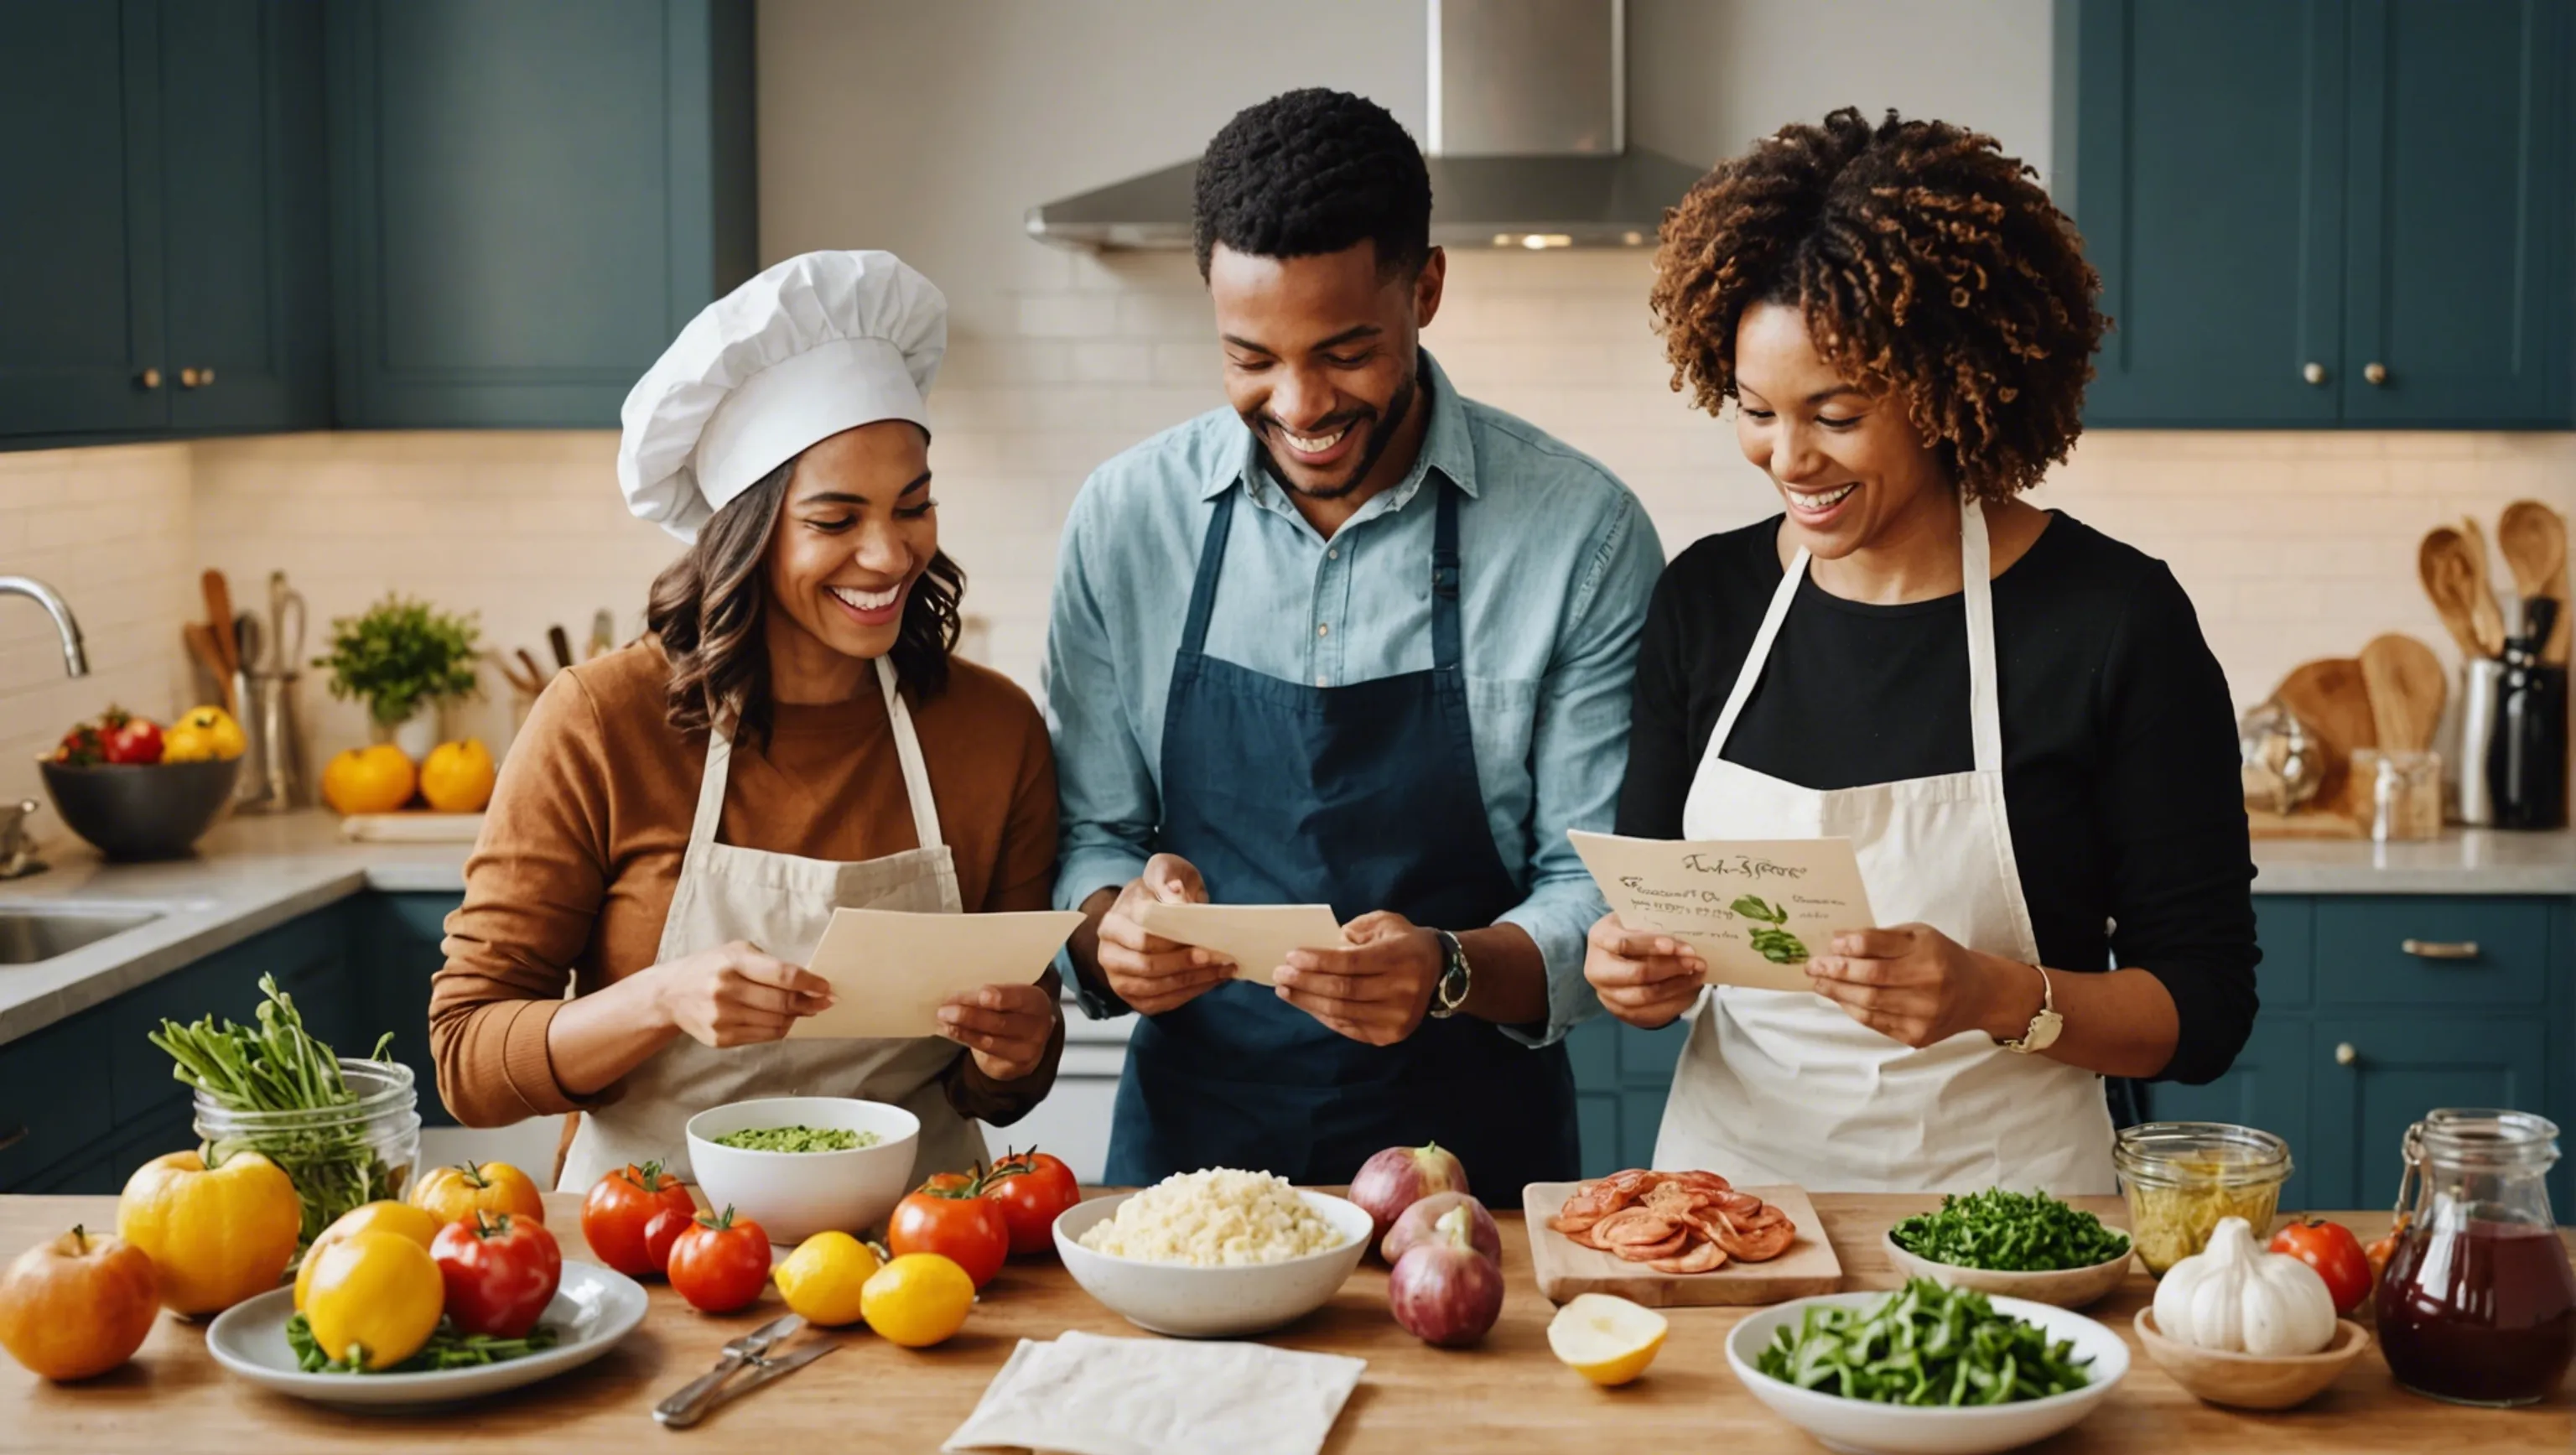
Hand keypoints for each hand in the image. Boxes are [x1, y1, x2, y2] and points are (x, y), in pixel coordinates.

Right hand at [646, 939, 834, 1048]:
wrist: (671, 994)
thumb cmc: (711, 967)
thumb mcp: (736, 952)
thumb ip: (770, 964)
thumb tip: (807, 982)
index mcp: (733, 962)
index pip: (782, 975)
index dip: (810, 983)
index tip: (826, 987)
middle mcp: (726, 990)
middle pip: (782, 1003)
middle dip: (809, 1003)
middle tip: (824, 1002)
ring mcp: (722, 1017)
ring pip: (777, 1023)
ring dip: (796, 1017)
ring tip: (804, 1010)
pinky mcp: (721, 1038)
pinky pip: (763, 1037)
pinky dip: (780, 1029)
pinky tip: (783, 1020)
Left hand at [939, 981, 1058, 1081]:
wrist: (1026, 1041)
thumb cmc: (1012, 1009)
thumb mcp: (1011, 995)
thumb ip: (993, 992)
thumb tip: (959, 990)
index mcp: (1037, 1001)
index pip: (1019, 998)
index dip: (1000, 996)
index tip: (981, 993)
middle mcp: (1037, 1027)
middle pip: (1001, 1022)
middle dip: (970, 1015)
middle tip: (946, 1009)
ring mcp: (1027, 1050)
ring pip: (990, 1041)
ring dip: (962, 1030)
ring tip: (943, 1020)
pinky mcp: (1013, 1066)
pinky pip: (985, 1053)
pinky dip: (965, 1040)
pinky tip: (950, 1031)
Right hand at [1095, 853, 1234, 1014]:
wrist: (1150, 911)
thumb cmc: (1159, 890)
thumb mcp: (1163, 871)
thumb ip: (1166, 878)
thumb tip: (1175, 894)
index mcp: (1112, 923)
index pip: (1142, 937)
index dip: (1174, 941)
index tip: (1204, 939)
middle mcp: (1108, 954)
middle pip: (1148, 966)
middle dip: (1186, 964)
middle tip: (1219, 958)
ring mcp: (1118, 979)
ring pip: (1155, 988)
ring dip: (1193, 981)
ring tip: (1223, 970)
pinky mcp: (1132, 997)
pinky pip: (1160, 1003)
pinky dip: (1189, 994)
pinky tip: (1211, 980)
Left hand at [1274, 911, 1441, 1045]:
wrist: (1440, 973)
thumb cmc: (1403, 943)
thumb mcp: (1384, 923)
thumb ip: (1355, 930)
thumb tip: (1321, 948)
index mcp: (1400, 957)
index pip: (1351, 962)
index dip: (1318, 961)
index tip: (1290, 956)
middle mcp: (1402, 990)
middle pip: (1343, 990)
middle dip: (1305, 982)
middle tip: (1280, 974)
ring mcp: (1397, 1018)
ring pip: (1342, 1013)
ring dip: (1307, 1002)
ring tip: (1285, 990)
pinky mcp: (1390, 1035)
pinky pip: (1348, 1028)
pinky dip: (1322, 1016)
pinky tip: (1306, 1003)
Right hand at [1582, 912, 1705, 1028]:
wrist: (1611, 955)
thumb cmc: (1627, 931)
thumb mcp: (1633, 919)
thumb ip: (1652, 926)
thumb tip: (1685, 936)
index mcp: (1599, 939)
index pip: (1623, 943)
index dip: (1651, 945)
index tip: (1675, 945)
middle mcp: (1597, 970)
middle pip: (1637, 974)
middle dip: (1671, 968)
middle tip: (1697, 962)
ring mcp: (1607, 995)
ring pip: (1647, 997)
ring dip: (1678, 986)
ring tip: (1699, 975)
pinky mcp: (1621, 1012)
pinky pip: (1653, 1013)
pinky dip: (1676, 1002)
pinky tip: (1691, 990)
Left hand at [1803, 924, 2039, 1048]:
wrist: (1978, 994)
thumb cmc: (1941, 957)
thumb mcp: (1917, 935)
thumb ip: (1879, 938)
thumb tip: (1837, 940)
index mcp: (1928, 952)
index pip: (1879, 947)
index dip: (1850, 945)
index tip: (1831, 944)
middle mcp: (1928, 983)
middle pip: (1871, 978)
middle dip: (1835, 971)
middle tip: (1812, 966)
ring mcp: (1923, 1014)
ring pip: (1869, 1003)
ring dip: (1837, 993)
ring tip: (1819, 983)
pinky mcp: (1917, 1036)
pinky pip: (1875, 1022)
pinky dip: (1853, 1009)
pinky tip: (1840, 999)